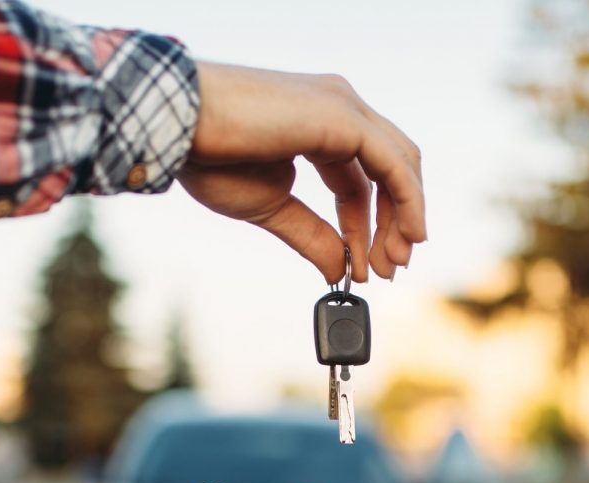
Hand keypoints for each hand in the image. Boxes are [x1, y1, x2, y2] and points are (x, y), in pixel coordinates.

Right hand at [178, 63, 425, 284]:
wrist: (180, 129)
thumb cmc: (210, 159)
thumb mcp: (271, 209)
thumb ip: (311, 237)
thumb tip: (339, 271)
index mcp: (320, 124)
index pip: (362, 180)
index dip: (367, 227)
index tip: (366, 268)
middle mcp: (339, 107)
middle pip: (390, 171)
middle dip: (395, 224)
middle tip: (390, 270)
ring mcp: (343, 106)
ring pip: (400, 165)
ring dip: (404, 218)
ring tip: (394, 263)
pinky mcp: (342, 116)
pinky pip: (393, 164)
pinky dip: (407, 201)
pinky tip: (408, 235)